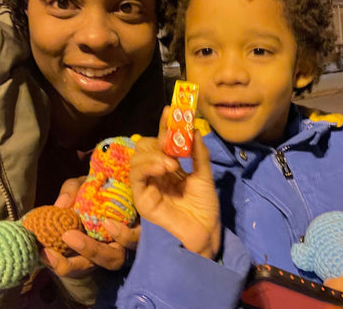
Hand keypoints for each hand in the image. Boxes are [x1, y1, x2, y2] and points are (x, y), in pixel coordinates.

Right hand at [41, 177, 140, 276]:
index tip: (43, 253)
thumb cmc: (100, 186)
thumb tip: (60, 205)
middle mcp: (105, 248)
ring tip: (77, 234)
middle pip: (89, 267)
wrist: (129, 178)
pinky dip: (121, 235)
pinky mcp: (142, 234)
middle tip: (61, 243)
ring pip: (112, 259)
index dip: (57, 263)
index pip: (70, 264)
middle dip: (72, 264)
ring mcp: (123, 244)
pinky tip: (108, 223)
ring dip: (94, 250)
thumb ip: (70, 192)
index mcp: (86, 242)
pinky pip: (133, 241)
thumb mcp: (82, 184)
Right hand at [130, 107, 220, 258]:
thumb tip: (195, 129)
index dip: (164, 125)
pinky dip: (148, 167)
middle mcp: (155, 174)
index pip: (161, 141)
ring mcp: (147, 186)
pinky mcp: (142, 199)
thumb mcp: (205, 176)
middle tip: (173, 138)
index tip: (170, 109)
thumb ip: (198, 154)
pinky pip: (136, 177)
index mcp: (169, 167)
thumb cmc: (204, 208)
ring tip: (172, 161)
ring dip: (153, 154)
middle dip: (158, 138)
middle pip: (145, 147)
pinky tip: (164, 167)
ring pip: (137, 159)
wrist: (206, 234)